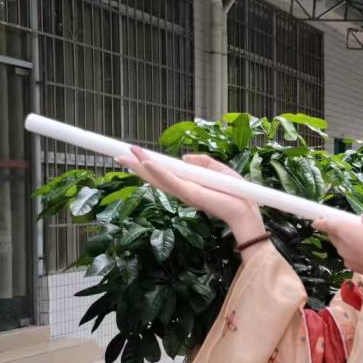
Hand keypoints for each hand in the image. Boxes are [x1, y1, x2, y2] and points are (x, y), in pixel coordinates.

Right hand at [116, 147, 265, 242]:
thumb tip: (186, 157)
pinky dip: (158, 172)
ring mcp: (183, 193)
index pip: (162, 173)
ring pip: (156, 178)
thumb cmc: (236, 192)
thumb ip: (202, 161)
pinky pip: (170, 181)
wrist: (245, 210)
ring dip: (140, 166)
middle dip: (135, 165)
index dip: (147, 163)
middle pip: (153, 176)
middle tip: (117, 154)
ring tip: (123, 156)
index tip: (132, 152)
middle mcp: (181, 190)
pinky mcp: (189, 194)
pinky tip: (146, 163)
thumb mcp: (218, 170)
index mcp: (188, 184)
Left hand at [313, 214, 362, 275]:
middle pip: (335, 237)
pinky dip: (355, 254)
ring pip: (343, 248)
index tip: (316, 221)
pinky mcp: (354, 270)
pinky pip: (350, 258)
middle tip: (348, 228)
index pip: (328, 225)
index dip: (321, 223)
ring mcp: (347, 259)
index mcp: (345, 231)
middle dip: (337, 232)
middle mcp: (342, 246)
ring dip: (348, 244)